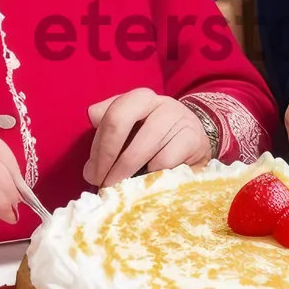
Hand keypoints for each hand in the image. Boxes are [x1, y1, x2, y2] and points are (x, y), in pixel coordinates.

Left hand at [85, 89, 212, 185]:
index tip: (92, 173)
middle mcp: (158, 102)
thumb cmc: (157, 141)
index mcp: (140, 98)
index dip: (98, 147)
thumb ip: (110, 128)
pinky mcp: (192, 139)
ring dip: (125, 172)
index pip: (110, 115)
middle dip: (105, 156)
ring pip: (141, 146)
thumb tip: (91, 130)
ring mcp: (177, 118)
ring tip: (119, 190)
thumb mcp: (134, 130)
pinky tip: (147, 185)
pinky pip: (164, 161)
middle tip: (102, 182)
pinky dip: (151, 177)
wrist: (197, 143)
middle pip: (119, 121)